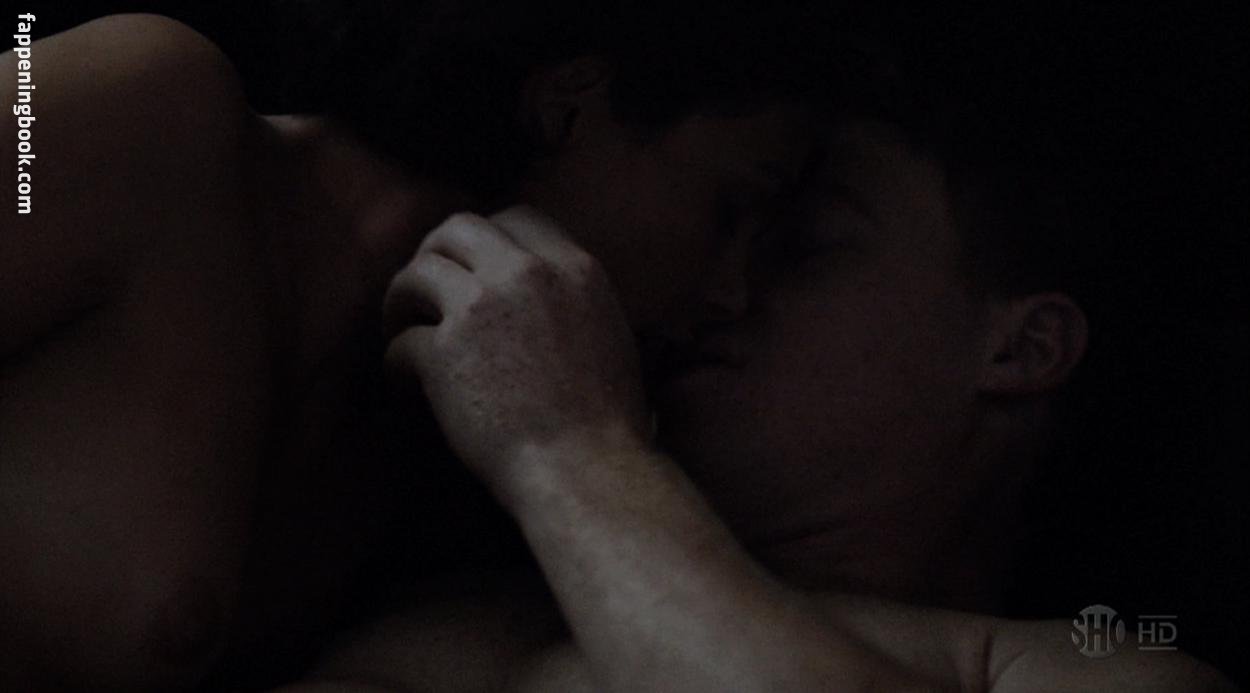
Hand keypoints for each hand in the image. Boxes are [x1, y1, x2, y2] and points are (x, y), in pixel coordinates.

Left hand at [383, 206, 650, 493]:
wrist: (587, 467)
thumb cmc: (609, 422)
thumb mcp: (611, 335)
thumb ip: (574, 299)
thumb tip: (543, 294)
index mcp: (575, 268)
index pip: (518, 218)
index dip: (488, 238)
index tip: (474, 266)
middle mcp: (527, 274)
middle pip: (459, 229)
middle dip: (436, 253)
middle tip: (427, 288)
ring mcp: (481, 308)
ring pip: (418, 272)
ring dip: (403, 299)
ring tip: (401, 327)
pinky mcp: (443, 353)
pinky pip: (401, 341)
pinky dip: (396, 362)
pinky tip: (404, 384)